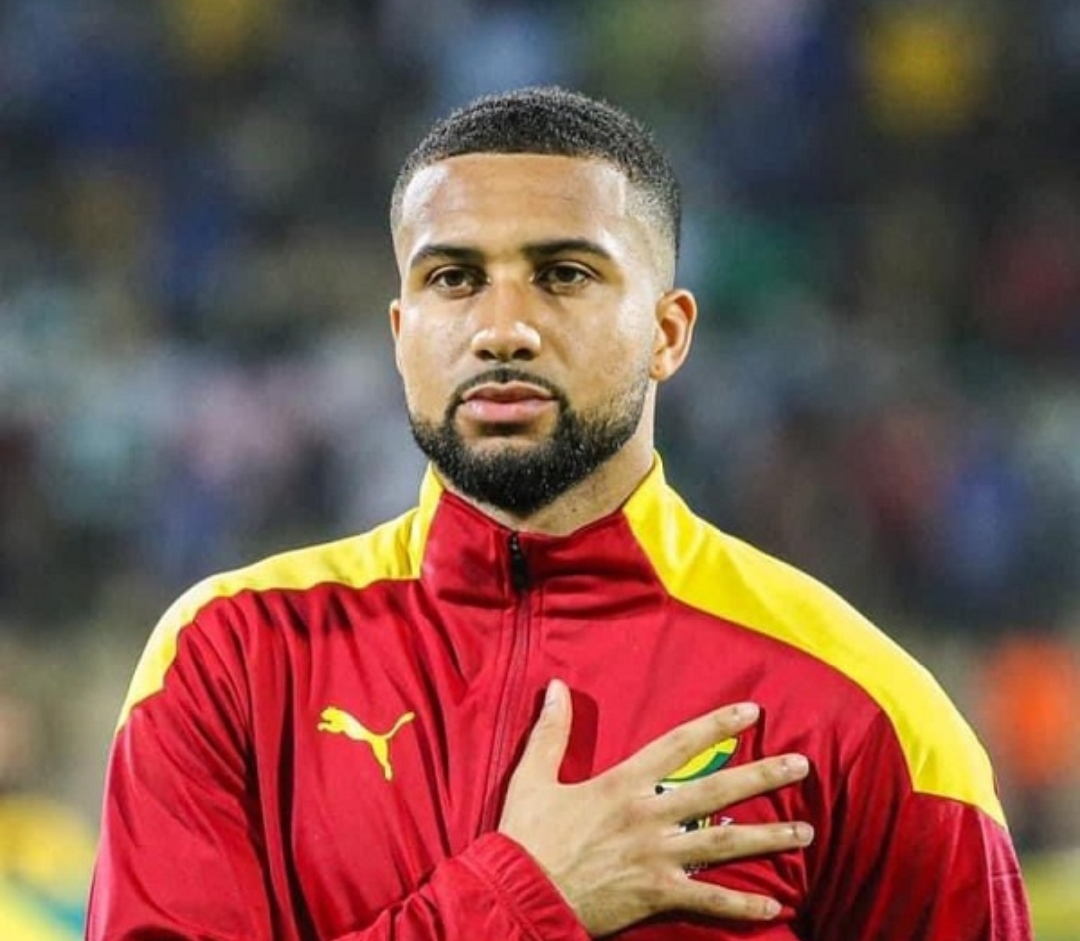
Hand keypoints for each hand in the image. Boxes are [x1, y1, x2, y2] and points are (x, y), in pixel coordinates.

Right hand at [498, 680, 812, 936]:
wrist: (520, 895)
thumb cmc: (526, 836)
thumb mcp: (533, 776)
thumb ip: (551, 731)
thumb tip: (556, 687)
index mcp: (622, 783)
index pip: (679, 744)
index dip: (717, 725)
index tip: (752, 712)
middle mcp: (648, 815)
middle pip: (716, 790)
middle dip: (763, 776)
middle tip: (802, 765)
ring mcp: (656, 857)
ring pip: (724, 843)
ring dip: (768, 837)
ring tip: (807, 833)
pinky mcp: (656, 894)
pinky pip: (708, 901)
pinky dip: (742, 905)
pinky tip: (773, 905)